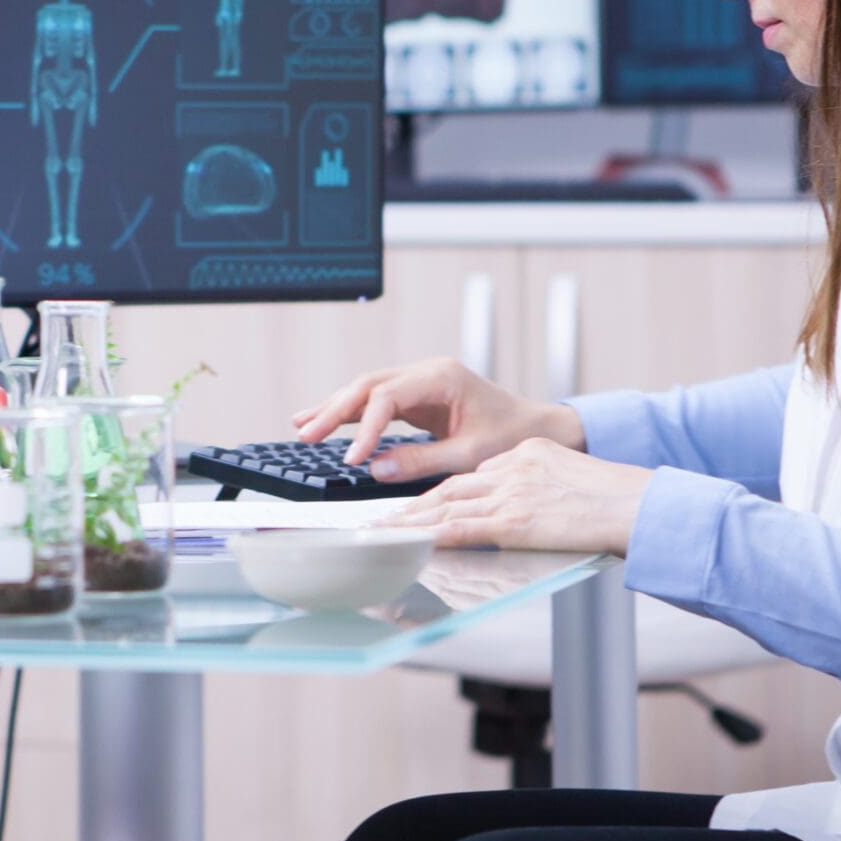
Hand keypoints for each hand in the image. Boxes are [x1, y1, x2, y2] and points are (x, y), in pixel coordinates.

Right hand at [291, 357, 578, 479]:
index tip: (351, 458)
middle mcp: (428, 372)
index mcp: (442, 378)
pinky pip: (377, 399)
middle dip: (334, 409)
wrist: (537, 428)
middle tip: (305, 433)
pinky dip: (351, 412)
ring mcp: (422, 381)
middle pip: (368, 384)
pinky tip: (325, 419)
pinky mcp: (419, 395)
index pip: (387, 397)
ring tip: (302, 424)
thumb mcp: (469, 456)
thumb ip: (421, 461)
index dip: (364, 428)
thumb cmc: (512, 438)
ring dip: (335, 407)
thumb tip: (375, 467)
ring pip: (367, 388)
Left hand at [387, 438, 653, 552]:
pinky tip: (412, 543)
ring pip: (448, 507)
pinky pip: (462, 529)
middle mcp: (513, 468)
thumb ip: (542, 486)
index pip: (475, 475)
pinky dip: (432, 536)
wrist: (639, 505)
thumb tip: (528, 509)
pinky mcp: (514, 521)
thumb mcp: (573, 477)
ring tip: (384, 534)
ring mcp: (511, 494)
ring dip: (411, 523)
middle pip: (451, 487)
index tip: (424, 504)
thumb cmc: (618, 499)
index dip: (444, 493)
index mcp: (527, 453)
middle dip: (416, 505)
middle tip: (386, 518)